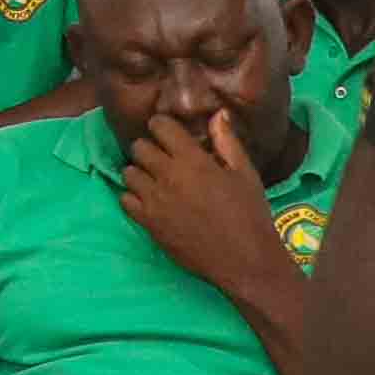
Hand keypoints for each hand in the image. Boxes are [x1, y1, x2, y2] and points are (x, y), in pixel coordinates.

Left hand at [115, 108, 298, 310]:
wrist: (244, 260)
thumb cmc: (250, 214)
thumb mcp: (245, 174)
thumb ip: (227, 142)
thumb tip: (216, 114)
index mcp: (193, 160)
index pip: (160, 126)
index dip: (162, 126)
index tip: (168, 133)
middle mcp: (168, 176)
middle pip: (139, 147)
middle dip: (150, 148)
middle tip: (163, 158)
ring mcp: (154, 200)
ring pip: (128, 172)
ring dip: (140, 172)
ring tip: (156, 180)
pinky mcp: (148, 222)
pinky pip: (125, 200)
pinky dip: (134, 197)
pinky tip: (150, 200)